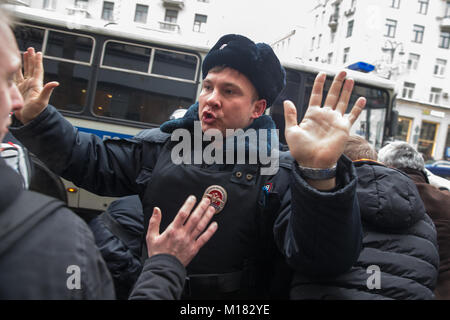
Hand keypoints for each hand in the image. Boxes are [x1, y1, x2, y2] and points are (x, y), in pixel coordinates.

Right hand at [14, 47, 58, 123]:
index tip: (38, 52)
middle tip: (30, 49)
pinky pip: (15, 77)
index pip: (38, 70)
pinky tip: (13, 66)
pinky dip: (15, 70)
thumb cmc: (36, 111)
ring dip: (23, 62)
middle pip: (31, 68)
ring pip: (23, 71)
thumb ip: (47, 91)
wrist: (29, 119)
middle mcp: (31, 84)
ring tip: (23, 53)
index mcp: (37, 84)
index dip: (38, 61)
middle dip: (31, 58)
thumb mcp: (42, 101)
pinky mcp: (17, 89)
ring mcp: (24, 86)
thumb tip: (55, 83)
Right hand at [146, 196, 217, 266]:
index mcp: (172, 230)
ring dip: (207, 216)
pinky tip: (214, 225)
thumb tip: (156, 210)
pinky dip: (210, 231)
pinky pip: (204, 238)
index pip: (182, 214)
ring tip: (212, 209)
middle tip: (206, 200)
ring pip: (201, 226)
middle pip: (194, 218)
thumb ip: (154, 222)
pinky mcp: (194, 249)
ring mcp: (189, 241)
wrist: (163, 269)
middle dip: (201, 207)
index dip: (188, 204)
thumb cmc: (158, 253)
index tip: (193, 198)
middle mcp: (182, 234)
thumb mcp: (151, 236)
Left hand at [283, 71, 365, 188]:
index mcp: (312, 115)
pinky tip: (362, 99)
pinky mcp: (343, 128)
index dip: (319, 84)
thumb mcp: (291, 131)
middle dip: (337, 83)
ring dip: (347, 90)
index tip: (322, 73)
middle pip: (332, 95)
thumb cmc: (300, 150)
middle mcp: (325, 116)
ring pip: (342, 101)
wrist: (313, 163)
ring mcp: (335, 121)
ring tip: (350, 79)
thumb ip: (290, 116)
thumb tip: (287, 101)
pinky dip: (358, 108)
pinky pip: (352, 116)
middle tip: (342, 71)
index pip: (317, 95)